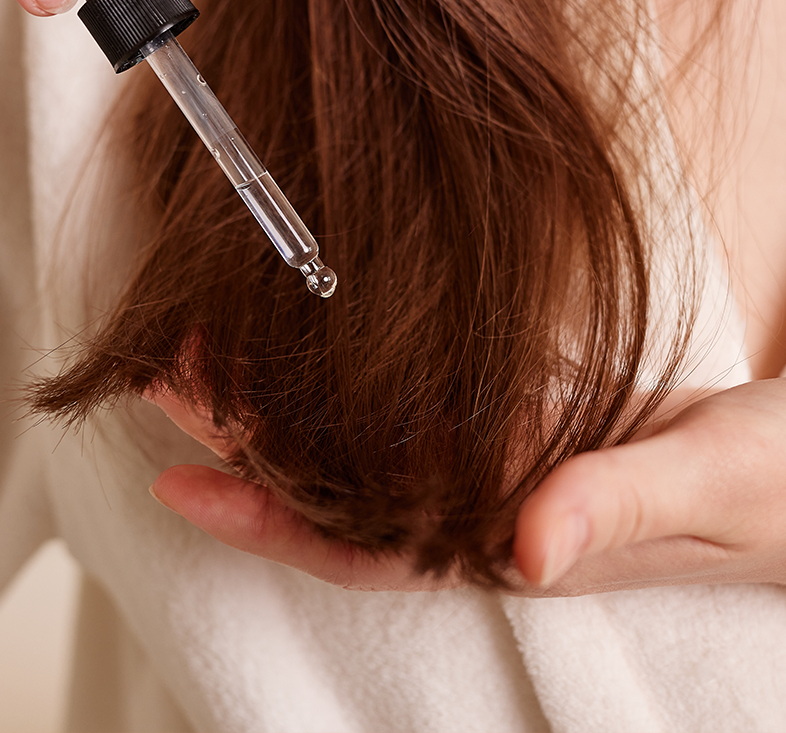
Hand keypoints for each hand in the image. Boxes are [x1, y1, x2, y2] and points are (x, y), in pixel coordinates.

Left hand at [143, 377, 785, 593]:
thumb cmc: (781, 485)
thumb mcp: (714, 483)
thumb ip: (622, 506)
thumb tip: (528, 548)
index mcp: (516, 542)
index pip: (364, 546)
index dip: (266, 522)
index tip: (177, 482)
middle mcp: (483, 509)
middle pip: (332, 487)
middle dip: (238, 440)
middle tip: (154, 372)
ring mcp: (493, 461)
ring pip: (352, 438)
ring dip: (271, 394)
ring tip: (189, 341)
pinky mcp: (516, 412)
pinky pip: (403, 398)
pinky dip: (337, 364)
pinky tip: (283, 327)